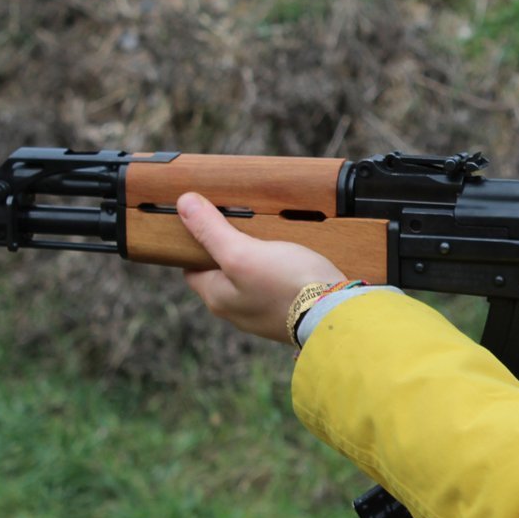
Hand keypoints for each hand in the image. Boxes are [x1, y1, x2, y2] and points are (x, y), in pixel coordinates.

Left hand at [176, 192, 342, 343]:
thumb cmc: (287, 285)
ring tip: (271, 240)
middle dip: (230, 250)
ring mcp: (262, 313)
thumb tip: (183, 204)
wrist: (335, 312)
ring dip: (257, 260)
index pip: (192, 267)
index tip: (209, 223)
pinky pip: (274, 287)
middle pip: (221, 272)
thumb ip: (211, 230)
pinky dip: (278, 272)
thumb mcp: (242, 252)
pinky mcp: (287, 312)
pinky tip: (292, 260)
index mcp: (216, 298)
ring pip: (250, 279)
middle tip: (245, 227)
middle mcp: (236, 310)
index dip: (198, 243)